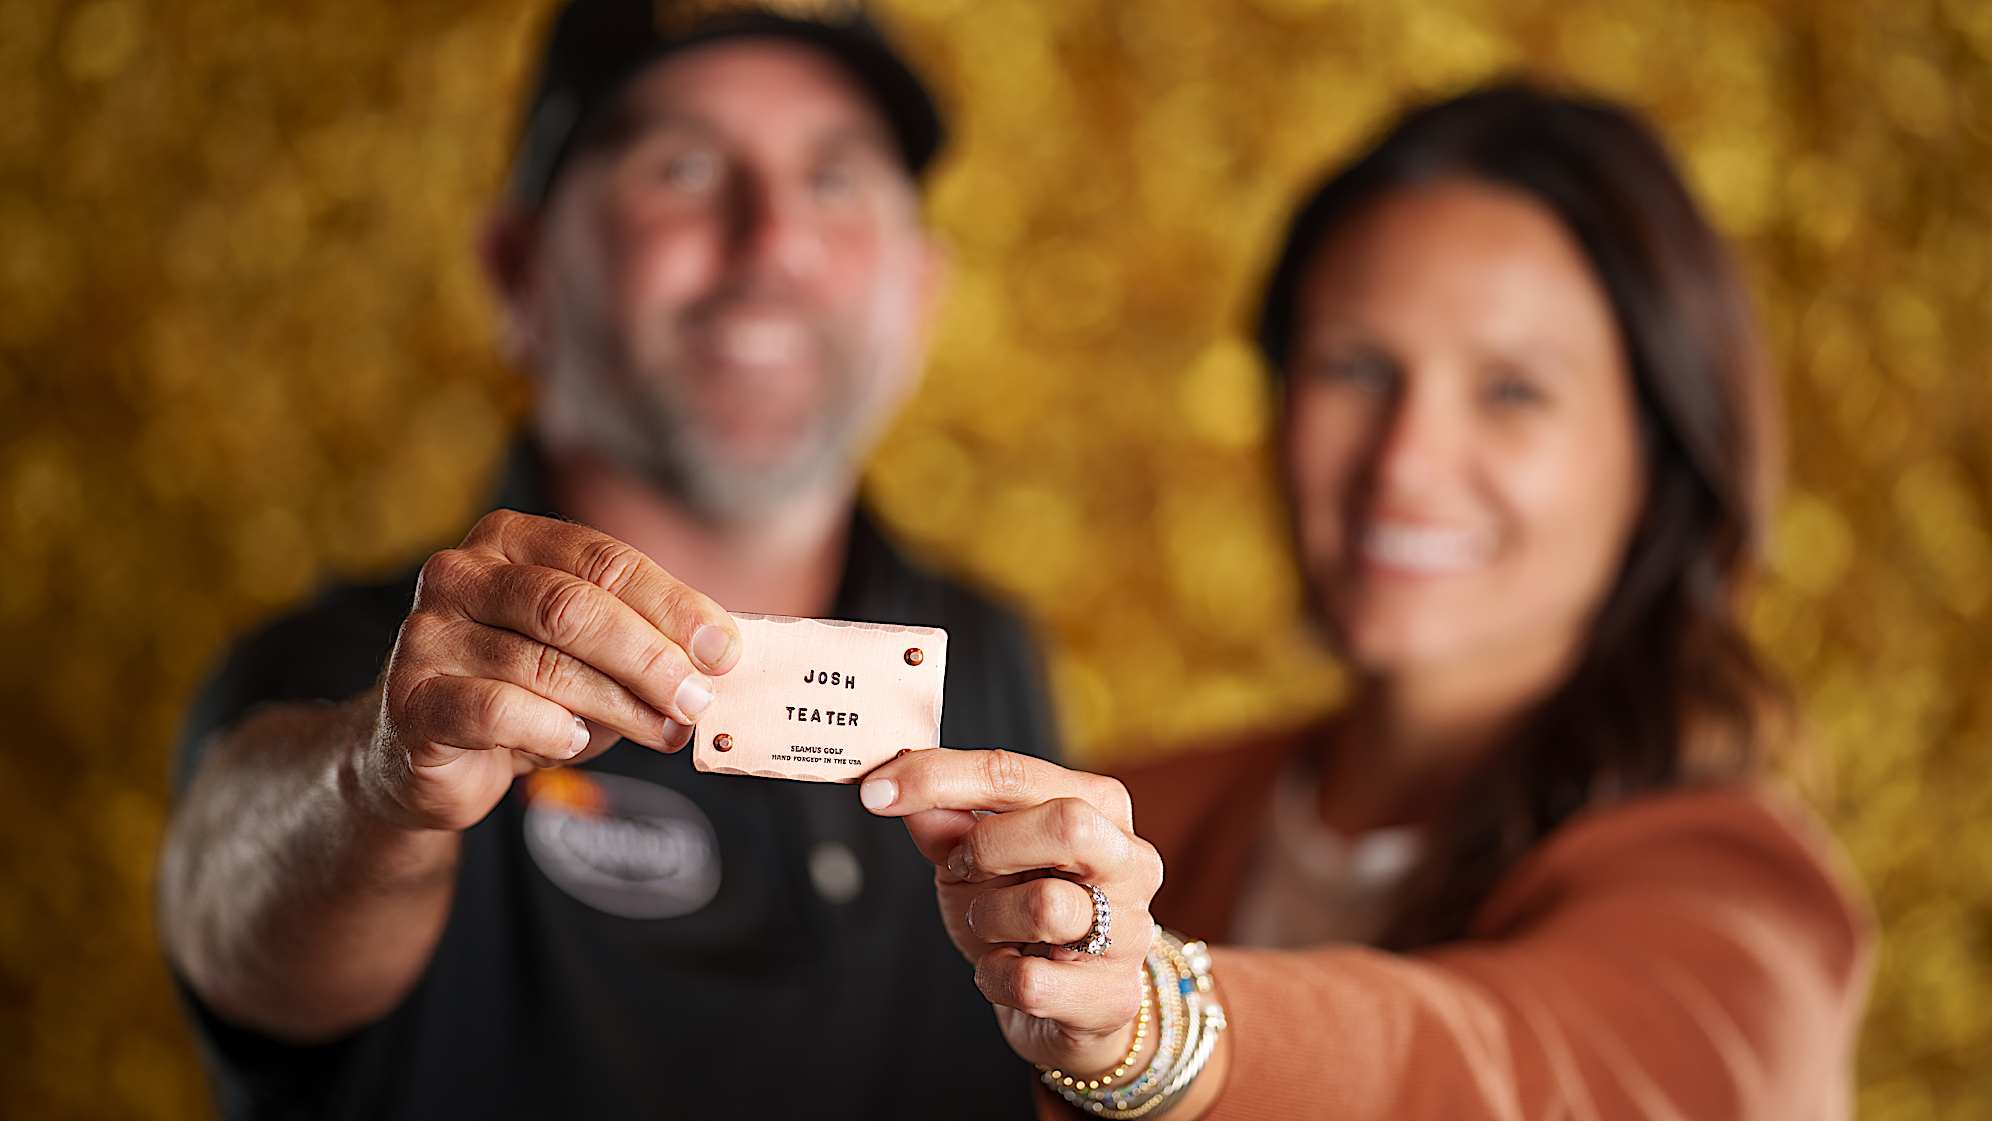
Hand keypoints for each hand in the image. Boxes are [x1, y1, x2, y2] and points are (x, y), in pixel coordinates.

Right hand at [361, 509, 739, 831]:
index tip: (723, 651)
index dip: (671, 606)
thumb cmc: (526, 691)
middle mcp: (460, 573)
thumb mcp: (592, 655)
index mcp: (510, 539)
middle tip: (697, 700)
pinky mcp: (411, 700)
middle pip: (574, 607)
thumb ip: (647, 641)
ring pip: (544, 664)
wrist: (427, 754)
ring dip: (619, 706)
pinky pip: (496, 710)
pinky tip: (574, 743)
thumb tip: (720, 654)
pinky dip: (549, 728)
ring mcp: (427, 634)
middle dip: (649, 658)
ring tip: (663, 733)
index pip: (604, 561)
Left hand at [860, 749, 1163, 1076]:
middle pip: (1065, 823)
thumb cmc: (1024, 918)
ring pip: (1046, 906)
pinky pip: (1031, 981)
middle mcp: (1129, 860)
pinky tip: (1006, 971)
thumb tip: (897, 786)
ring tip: (992, 927)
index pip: (1017, 774)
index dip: (940, 777)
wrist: (1066, 1006)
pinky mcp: (1112, 996)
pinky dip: (995, 976)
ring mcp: (1130, 930)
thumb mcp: (977, 863)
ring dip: (988, 918)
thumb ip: (945, 825)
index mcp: (1098, 807)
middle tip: (960, 869)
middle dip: (989, 846)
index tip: (877, 791)